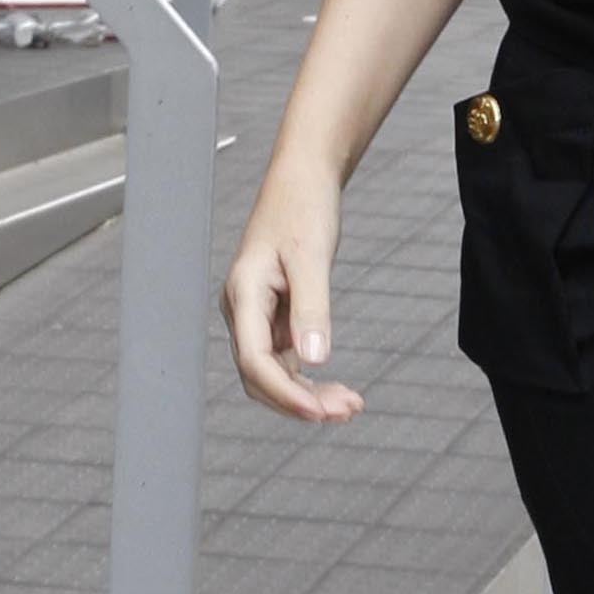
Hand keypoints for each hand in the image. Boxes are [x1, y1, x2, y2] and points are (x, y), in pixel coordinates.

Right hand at [220, 164, 363, 424]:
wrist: (304, 181)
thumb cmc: (303, 209)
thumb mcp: (312, 258)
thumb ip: (312, 309)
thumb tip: (313, 360)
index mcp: (243, 295)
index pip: (255, 361)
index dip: (286, 394)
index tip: (321, 412)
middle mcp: (242, 311)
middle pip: (260, 377)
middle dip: (299, 401)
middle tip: (346, 411)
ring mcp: (256, 317)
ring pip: (274, 374)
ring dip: (308, 395)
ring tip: (350, 405)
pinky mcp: (274, 317)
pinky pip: (286, 361)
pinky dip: (310, 378)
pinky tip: (339, 389)